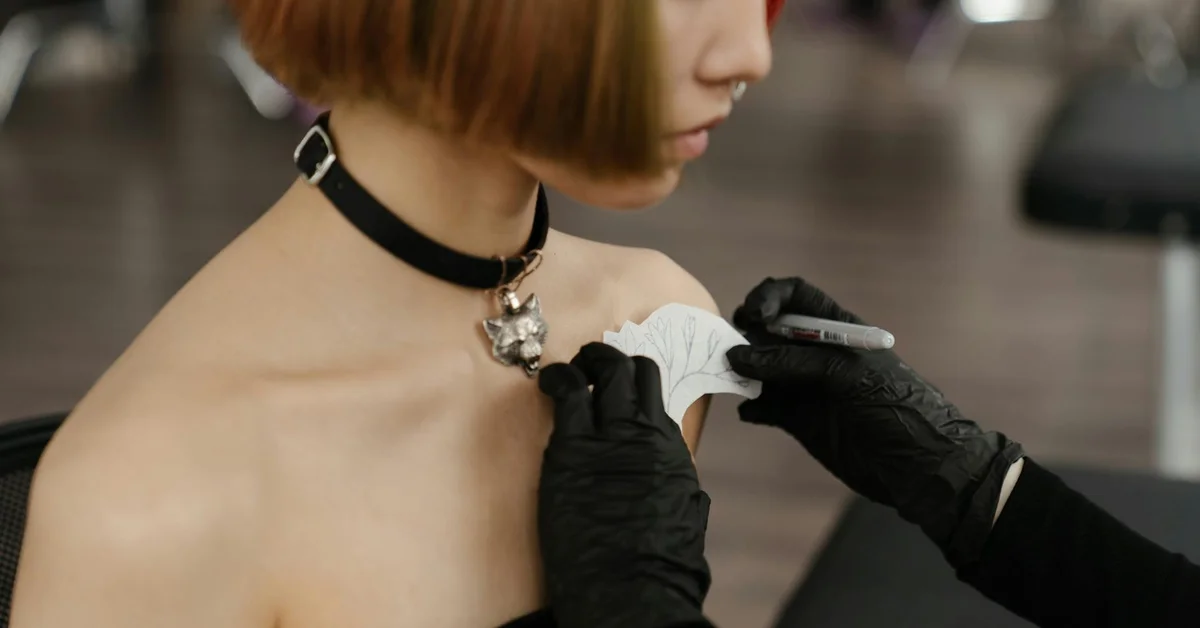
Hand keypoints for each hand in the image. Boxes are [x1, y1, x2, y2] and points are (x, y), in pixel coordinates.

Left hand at [537, 343, 711, 627]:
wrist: (630, 592)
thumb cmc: (661, 564)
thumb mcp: (686, 508)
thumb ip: (673, 472)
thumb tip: (664, 458)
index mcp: (669, 445)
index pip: (654, 385)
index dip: (636, 376)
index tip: (621, 381)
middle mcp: (640, 433)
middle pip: (625, 371)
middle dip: (607, 359)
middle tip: (592, 363)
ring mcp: (603, 440)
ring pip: (593, 376)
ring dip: (579, 366)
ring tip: (566, 372)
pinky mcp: (567, 456)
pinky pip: (563, 403)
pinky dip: (554, 386)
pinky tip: (547, 386)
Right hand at [725, 277, 1023, 567]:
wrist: (919, 465)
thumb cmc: (894, 406)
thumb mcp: (846, 374)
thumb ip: (792, 362)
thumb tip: (737, 356)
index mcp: (835, 328)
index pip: (795, 296)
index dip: (768, 297)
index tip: (753, 317)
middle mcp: (815, 352)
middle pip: (768, 329)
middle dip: (746, 333)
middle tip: (732, 350)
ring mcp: (805, 386)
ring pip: (760, 367)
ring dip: (741, 370)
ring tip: (731, 380)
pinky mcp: (797, 420)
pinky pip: (763, 405)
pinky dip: (750, 405)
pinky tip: (750, 410)